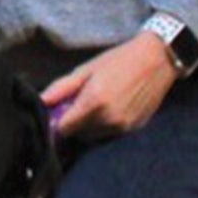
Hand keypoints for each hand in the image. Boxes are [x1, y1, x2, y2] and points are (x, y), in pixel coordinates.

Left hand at [41, 32, 179, 138]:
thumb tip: (41, 101)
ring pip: (94, 136)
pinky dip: (104, 126)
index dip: (57, 121)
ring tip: (93, 104)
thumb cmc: (117, 61)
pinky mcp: (134, 129)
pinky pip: (110, 134)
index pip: (64, 128)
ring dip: (88, 126)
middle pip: (78, 134)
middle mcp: (109, 120)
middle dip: (73, 122)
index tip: (56, 112)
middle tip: (75, 104)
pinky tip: (109, 107)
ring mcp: (123, 127)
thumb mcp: (86, 70)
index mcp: (94, 103)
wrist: (156, 61)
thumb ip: (62, 88)